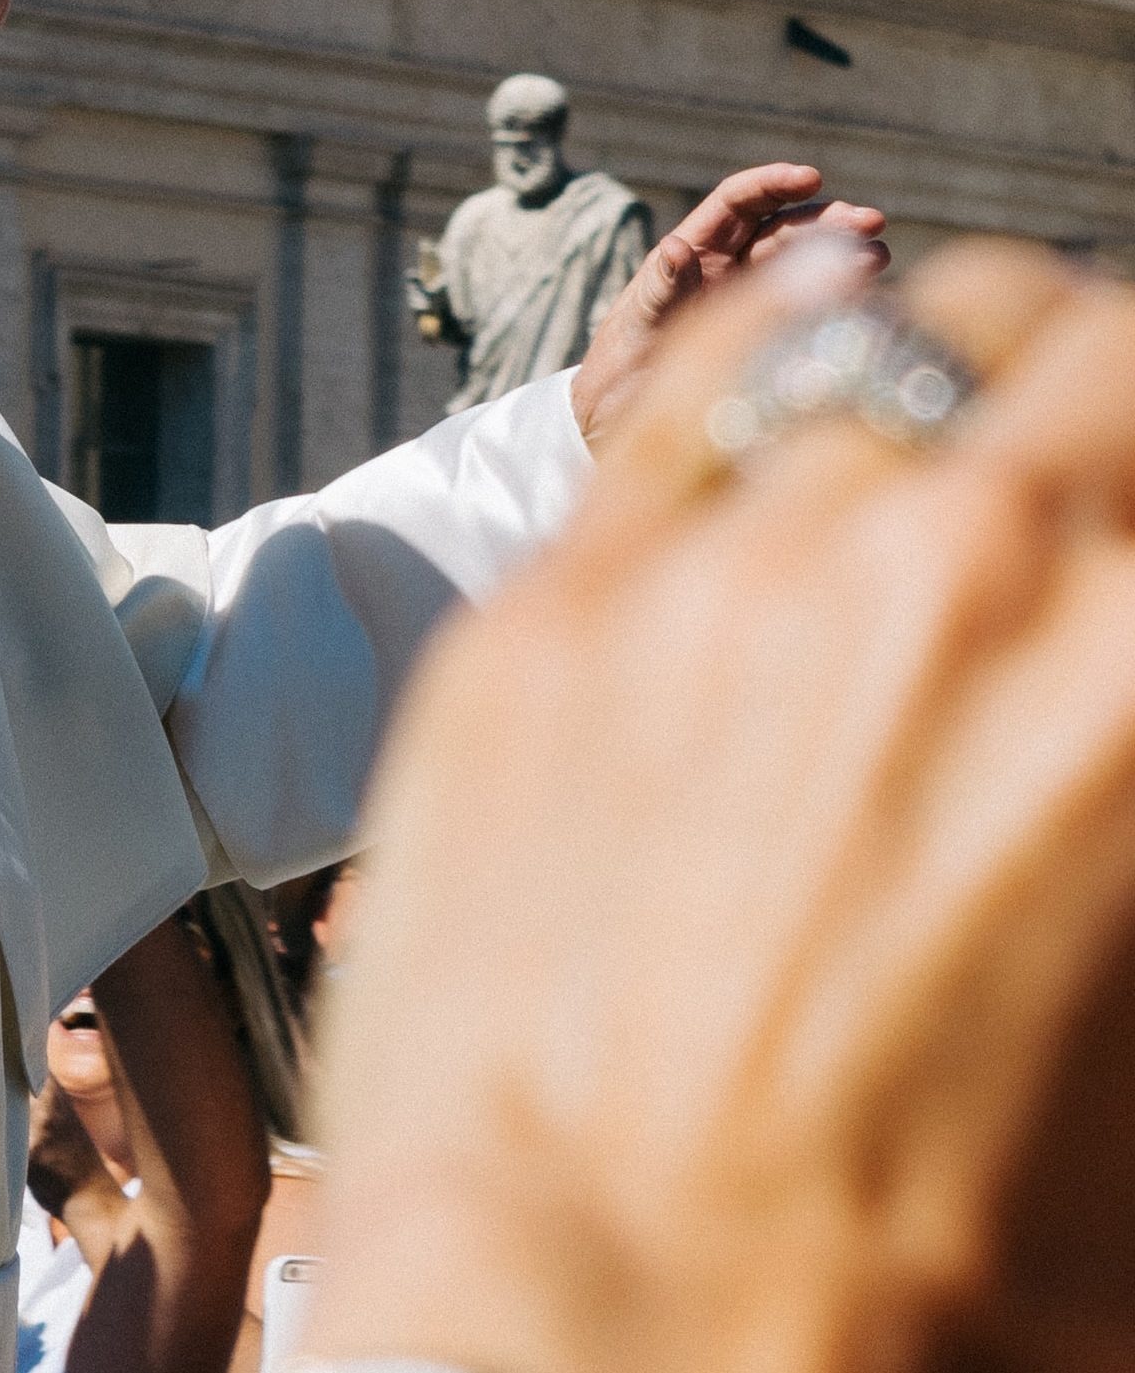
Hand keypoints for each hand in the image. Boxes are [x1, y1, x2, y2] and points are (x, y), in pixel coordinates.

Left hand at [311, 238, 1134, 1367]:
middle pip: (1093, 354)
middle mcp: (973, 565)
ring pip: (887, 351)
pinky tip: (797, 405)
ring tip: (951, 481)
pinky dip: (766, 376)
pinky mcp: (548, 615)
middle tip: (1090, 501)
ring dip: (947, 402)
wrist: (627, 1343)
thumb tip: (1112, 733)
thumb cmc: (948, 1273)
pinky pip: (684, 410)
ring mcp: (738, 569)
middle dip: (1107, 413)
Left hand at [568, 162, 886, 439]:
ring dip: (843, 257)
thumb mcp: (638, 322)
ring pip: (806, 267)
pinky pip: (811, 311)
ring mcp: (756, 301)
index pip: (738, 203)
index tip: (811, 178)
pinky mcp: (774, 337)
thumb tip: (677, 247)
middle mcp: (731, 268)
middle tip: (871, 224)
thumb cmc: (621, 362)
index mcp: (694, 250)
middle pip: (785, 230)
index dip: (773, 184)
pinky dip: (840, 300)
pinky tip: (871, 300)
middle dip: (827, 221)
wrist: (624, 418)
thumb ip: (662, 288)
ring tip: (877, 258)